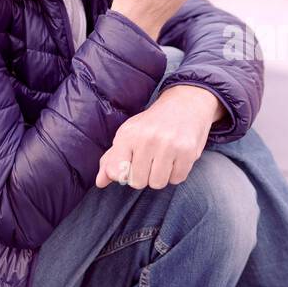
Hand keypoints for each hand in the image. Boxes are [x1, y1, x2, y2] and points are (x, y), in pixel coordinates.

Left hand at [94, 85, 221, 189]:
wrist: (186, 103)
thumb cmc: (153, 123)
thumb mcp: (128, 135)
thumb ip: (112, 159)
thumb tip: (100, 182)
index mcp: (128, 135)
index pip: (117, 172)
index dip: (124, 175)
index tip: (130, 166)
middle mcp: (147, 139)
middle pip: (138, 182)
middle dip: (144, 176)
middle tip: (151, 160)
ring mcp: (169, 145)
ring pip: (158, 183)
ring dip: (161, 176)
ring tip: (164, 160)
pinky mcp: (188, 151)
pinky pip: (177, 179)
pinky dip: (176, 173)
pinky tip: (177, 158)